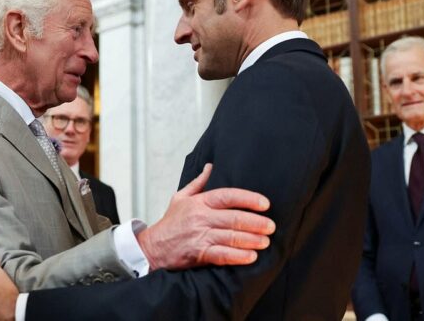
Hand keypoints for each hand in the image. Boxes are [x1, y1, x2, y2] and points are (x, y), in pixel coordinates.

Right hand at [136, 163, 275, 269]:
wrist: (152, 247)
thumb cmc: (170, 223)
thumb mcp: (181, 198)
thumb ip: (198, 183)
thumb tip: (211, 166)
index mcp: (199, 202)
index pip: (228, 195)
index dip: (248, 199)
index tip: (265, 204)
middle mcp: (200, 217)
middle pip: (234, 217)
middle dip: (256, 222)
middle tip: (271, 226)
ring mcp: (199, 236)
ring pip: (231, 236)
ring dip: (251, 239)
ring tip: (265, 242)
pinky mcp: (198, 253)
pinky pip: (222, 255)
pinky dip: (238, 256)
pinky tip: (250, 257)